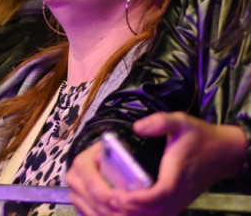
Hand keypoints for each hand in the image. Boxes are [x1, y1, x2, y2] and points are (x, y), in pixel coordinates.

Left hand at [67, 115, 245, 215]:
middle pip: (152, 213)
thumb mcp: (181, 122)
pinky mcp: (176, 204)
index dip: (137, 200)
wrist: (223, 153)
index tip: (116, 195)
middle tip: (104, 198)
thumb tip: (137, 127)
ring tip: (109, 202)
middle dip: (127, 210)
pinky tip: (122, 206)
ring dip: (131, 214)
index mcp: (176, 177)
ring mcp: (177, 202)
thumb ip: (160, 122)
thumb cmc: (199, 137)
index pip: (157, 196)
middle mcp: (177, 195)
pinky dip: (140, 214)